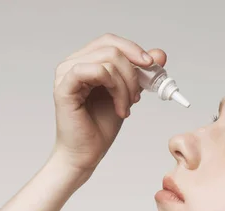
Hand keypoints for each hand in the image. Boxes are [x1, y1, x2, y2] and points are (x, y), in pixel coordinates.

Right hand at [50, 33, 166, 172]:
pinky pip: (95, 71)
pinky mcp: (64, 86)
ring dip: (125, 86)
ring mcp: (66, 73)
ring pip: (108, 60)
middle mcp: (73, 63)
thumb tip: (160, 53)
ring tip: (126, 107)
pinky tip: (119, 109)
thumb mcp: (127, 94)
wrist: (87, 153)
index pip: (110, 41)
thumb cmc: (101, 126)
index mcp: (85, 62)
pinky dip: (115, 89)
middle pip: (111, 48)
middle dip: (133, 73)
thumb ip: (140, 73)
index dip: (133, 49)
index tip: (152, 65)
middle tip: (138, 97)